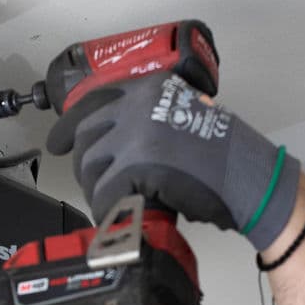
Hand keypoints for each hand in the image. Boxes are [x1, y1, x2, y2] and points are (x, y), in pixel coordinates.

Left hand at [46, 74, 300, 249]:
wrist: (248, 176)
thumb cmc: (227, 156)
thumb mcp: (185, 116)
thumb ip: (152, 121)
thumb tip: (120, 145)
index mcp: (149, 89)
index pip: (93, 102)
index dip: (68, 126)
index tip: (57, 142)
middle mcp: (137, 104)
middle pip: (86, 135)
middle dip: (83, 165)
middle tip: (91, 186)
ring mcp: (134, 133)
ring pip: (90, 165)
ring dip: (95, 189)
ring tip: (109, 203)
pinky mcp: (136, 164)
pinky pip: (105, 191)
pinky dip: (107, 209)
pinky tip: (115, 216)